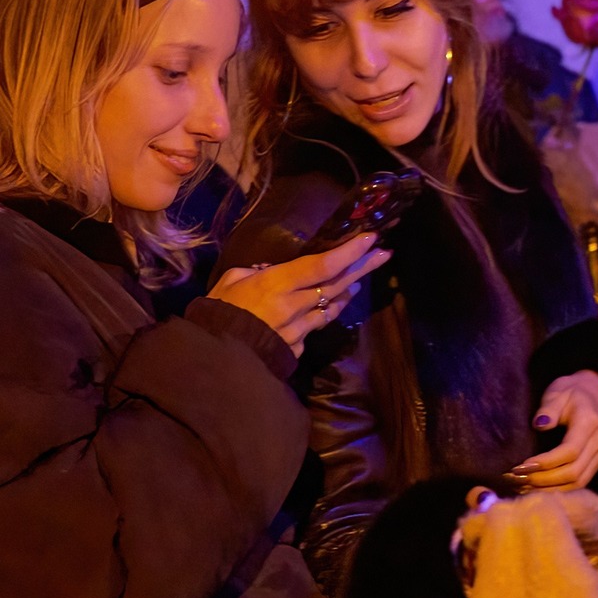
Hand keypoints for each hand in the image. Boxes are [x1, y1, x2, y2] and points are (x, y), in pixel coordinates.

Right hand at [209, 233, 390, 355]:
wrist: (214, 359)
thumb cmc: (218, 314)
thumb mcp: (231, 281)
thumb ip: (256, 271)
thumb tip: (273, 268)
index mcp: (276, 284)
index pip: (322, 265)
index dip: (349, 252)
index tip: (370, 238)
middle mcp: (294, 306)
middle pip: (337, 284)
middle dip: (362, 267)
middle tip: (383, 253)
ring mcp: (299, 329)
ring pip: (332, 306)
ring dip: (348, 290)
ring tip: (360, 278)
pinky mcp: (298, 347)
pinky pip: (317, 326)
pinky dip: (328, 312)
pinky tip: (334, 304)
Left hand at [514, 370, 597, 489]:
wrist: (594, 393)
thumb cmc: (571, 391)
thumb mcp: (558, 391)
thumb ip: (549, 408)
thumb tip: (539, 424)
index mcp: (589, 422)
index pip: (570, 451)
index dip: (546, 462)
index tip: (521, 466)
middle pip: (574, 472)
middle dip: (543, 480)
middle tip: (517, 479)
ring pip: (577, 482)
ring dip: (549, 488)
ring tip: (523, 487)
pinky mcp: (597, 462)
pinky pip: (579, 482)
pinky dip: (557, 489)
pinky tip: (537, 488)